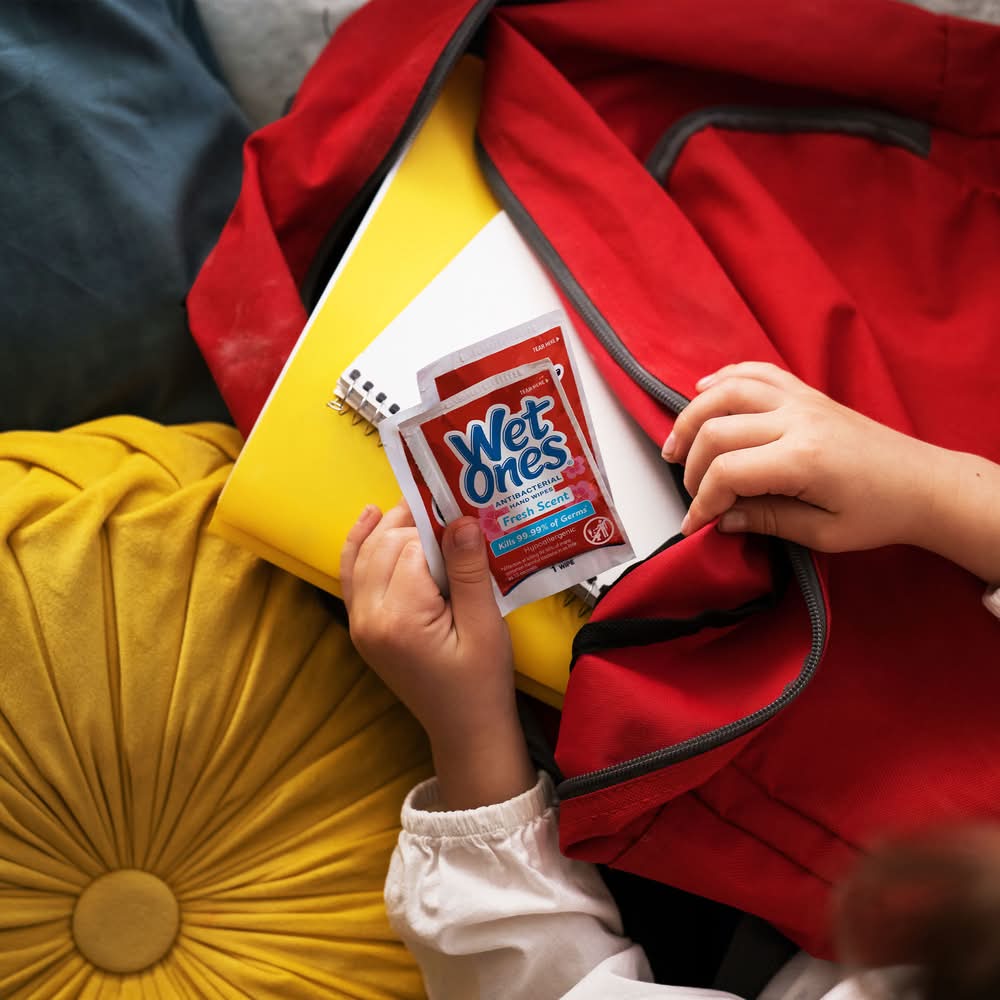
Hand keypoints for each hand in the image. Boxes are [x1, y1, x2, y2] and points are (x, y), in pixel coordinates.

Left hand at [340, 501, 535, 807]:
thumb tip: (461, 517)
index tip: (467, 512)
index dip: (440, 527)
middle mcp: (369, 618)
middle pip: (384, 544)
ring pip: (365, 554)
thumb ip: (469, 571)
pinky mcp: (362, 627)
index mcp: (400, 618)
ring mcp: (360, 623)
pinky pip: (352, 574)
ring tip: (422, 505)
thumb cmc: (482, 682)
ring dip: (391, 527)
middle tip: (451, 504)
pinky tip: (370, 516)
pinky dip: (358, 544)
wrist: (466, 730)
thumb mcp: (485, 626)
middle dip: (415, 521)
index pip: (412, 547)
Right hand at [662, 362, 940, 552]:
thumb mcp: (823, 533)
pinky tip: (703, 389)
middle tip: (690, 493)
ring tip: (675, 444)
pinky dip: (725, 377)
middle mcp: (798, 420)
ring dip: (692, 416)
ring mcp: (802, 400)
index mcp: (803, 459)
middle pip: (717, 428)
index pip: (727, 473)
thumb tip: (721, 518)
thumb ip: (767, 521)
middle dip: (691, 465)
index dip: (701, 502)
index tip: (694, 525)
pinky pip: (758, 371)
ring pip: (728, 392)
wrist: (925, 483)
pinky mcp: (807, 393)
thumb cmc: (882, 512)